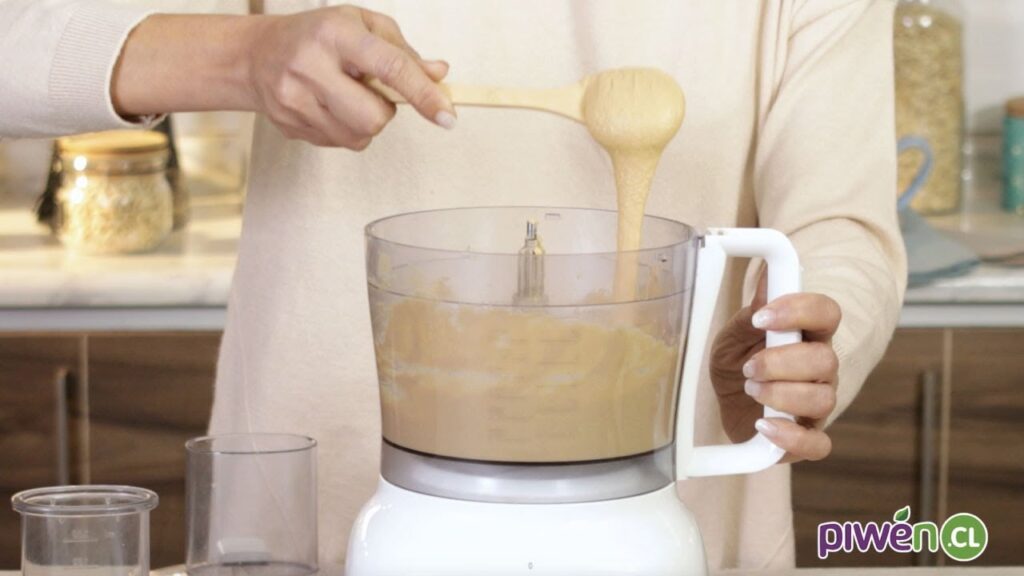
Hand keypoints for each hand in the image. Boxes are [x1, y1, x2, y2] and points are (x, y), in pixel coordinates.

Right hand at [246, 5, 453, 147]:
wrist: (255, 55)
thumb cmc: (318, 36)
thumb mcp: (362, 26)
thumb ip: (403, 52)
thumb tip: (439, 75)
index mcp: (336, 33)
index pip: (389, 67)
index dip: (423, 94)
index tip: (447, 115)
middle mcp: (311, 66)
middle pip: (374, 117)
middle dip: (385, 112)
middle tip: (371, 92)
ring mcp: (295, 99)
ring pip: (358, 137)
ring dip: (365, 122)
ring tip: (346, 96)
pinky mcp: (289, 125)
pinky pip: (339, 143)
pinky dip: (345, 129)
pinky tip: (328, 106)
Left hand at [709, 271, 840, 462]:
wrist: (726, 403)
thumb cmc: (737, 362)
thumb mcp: (735, 335)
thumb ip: (753, 312)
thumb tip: (767, 274)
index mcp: (808, 335)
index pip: (828, 313)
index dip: (800, 311)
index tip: (762, 318)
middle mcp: (821, 369)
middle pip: (826, 359)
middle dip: (781, 362)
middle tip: (748, 366)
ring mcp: (817, 404)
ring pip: (822, 399)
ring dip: (781, 394)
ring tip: (751, 389)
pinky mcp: (807, 437)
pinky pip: (817, 445)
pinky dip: (791, 437)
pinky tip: (764, 425)